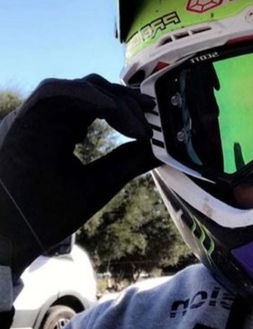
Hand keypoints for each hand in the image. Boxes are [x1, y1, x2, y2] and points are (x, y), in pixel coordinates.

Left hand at [0, 74, 158, 280]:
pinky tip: (110, 124)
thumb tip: (162, 149)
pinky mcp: (44, 127)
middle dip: (119, 100)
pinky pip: (73, 108)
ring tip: (138, 118)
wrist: (5, 240)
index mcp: (32, 126)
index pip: (74, 92)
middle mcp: (31, 115)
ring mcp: (37, 119)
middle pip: (82, 88)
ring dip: (111, 103)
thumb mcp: (90, 192)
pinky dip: (96, 112)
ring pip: (80, 96)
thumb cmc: (42, 218)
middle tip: (149, 114)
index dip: (110, 101)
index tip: (138, 127)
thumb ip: (128, 165)